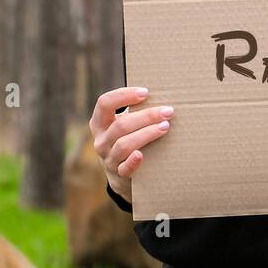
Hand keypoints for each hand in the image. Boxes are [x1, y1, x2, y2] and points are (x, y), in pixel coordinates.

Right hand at [89, 86, 174, 200]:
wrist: (121, 174)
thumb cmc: (127, 138)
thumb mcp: (121, 125)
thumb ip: (133, 111)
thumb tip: (162, 94)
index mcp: (99, 123)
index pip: (104, 103)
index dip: (124, 95)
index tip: (146, 92)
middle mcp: (101, 140)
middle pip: (121, 125)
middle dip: (147, 116)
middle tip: (168, 111)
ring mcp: (108, 158)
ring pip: (124, 144)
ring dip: (147, 133)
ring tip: (165, 126)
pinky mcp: (119, 174)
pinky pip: (125, 168)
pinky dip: (133, 161)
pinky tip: (141, 155)